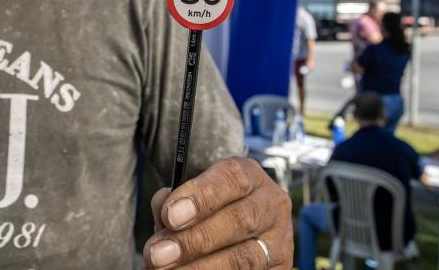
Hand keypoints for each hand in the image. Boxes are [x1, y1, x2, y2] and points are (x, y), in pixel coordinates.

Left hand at [142, 158, 292, 268]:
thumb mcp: (190, 198)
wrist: (231, 235)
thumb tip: (163, 206)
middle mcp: (271, 206)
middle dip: (194, 240)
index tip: (170, 215)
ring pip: (244, 258)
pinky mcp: (280, 269)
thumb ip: (174, 202)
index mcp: (250, 177)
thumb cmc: (204, 212)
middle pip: (240, 220)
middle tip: (157, 254)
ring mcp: (279, 241)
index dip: (201, 196)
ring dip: (200, 267)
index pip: (232, 177)